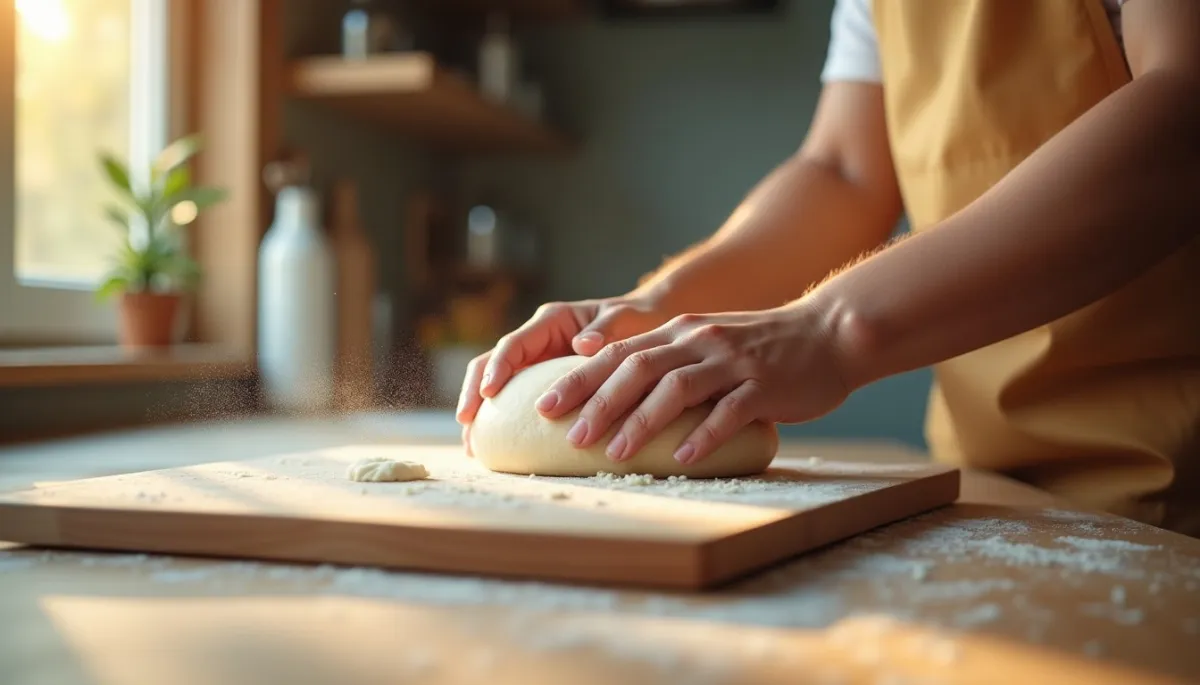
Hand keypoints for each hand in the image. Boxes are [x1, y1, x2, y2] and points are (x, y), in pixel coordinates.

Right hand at [455, 294, 670, 451]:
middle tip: (466, 424)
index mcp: (552, 321)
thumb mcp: (626, 319)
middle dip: (474, 392)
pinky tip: (494, 448)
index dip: (498, 367)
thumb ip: (607, 330)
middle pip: (491, 363)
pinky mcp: (541, 381)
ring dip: (481, 412)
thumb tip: (584, 345)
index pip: (514, 344)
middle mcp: (536, 339)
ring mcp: (536, 362)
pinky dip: (501, 421)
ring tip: (472, 446)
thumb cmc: (636, 320)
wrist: (644, 326)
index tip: (488, 392)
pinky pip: (514, 399)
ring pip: (496, 384)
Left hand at [533, 304, 850, 464]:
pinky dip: (703, 435)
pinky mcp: (764, 385)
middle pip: (637, 368)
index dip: (579, 379)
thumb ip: (672, 362)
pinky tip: (681, 458)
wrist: (829, 332)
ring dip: (640, 421)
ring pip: (675, 388)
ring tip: (611, 453)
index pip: (618, 353)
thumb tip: (622, 399)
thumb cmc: (764, 348)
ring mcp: (732, 362)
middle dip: (597, 401)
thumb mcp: (709, 343)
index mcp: (680, 332)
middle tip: (567, 434)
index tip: (543, 406)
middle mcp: (699, 341)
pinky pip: (729, 412)